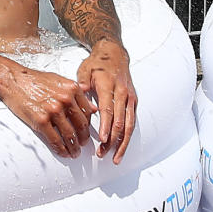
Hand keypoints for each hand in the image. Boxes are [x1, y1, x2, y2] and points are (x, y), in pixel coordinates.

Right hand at [0, 65, 94, 158]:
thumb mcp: (58, 80)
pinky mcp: (41, 120)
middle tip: (82, 144)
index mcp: (71, 89)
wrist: (12, 79)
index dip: (88, 125)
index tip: (86, 131)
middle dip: (83, 138)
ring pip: (70, 135)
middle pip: (81, 125)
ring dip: (74, 147)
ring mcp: (53, 110)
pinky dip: (61, 149)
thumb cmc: (32, 79)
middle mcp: (65, 99)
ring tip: (74, 152)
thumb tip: (92, 107)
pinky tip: (63, 152)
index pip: (87, 112)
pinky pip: (55, 139)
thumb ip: (77, 92)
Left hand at [76, 40, 135, 163]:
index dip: (105, 126)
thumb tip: (79, 91)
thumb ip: (81, 82)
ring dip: (122, 143)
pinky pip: (131, 122)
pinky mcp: (133, 103)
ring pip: (129, 125)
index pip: (108, 109)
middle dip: (112, 140)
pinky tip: (121, 147)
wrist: (115, 54)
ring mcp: (130, 99)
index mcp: (108, 86)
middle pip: (120, 121)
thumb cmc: (96, 63)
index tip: (101, 139)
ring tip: (114, 157)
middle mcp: (122, 94)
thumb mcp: (84, 69)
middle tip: (102, 153)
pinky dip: (127, 136)